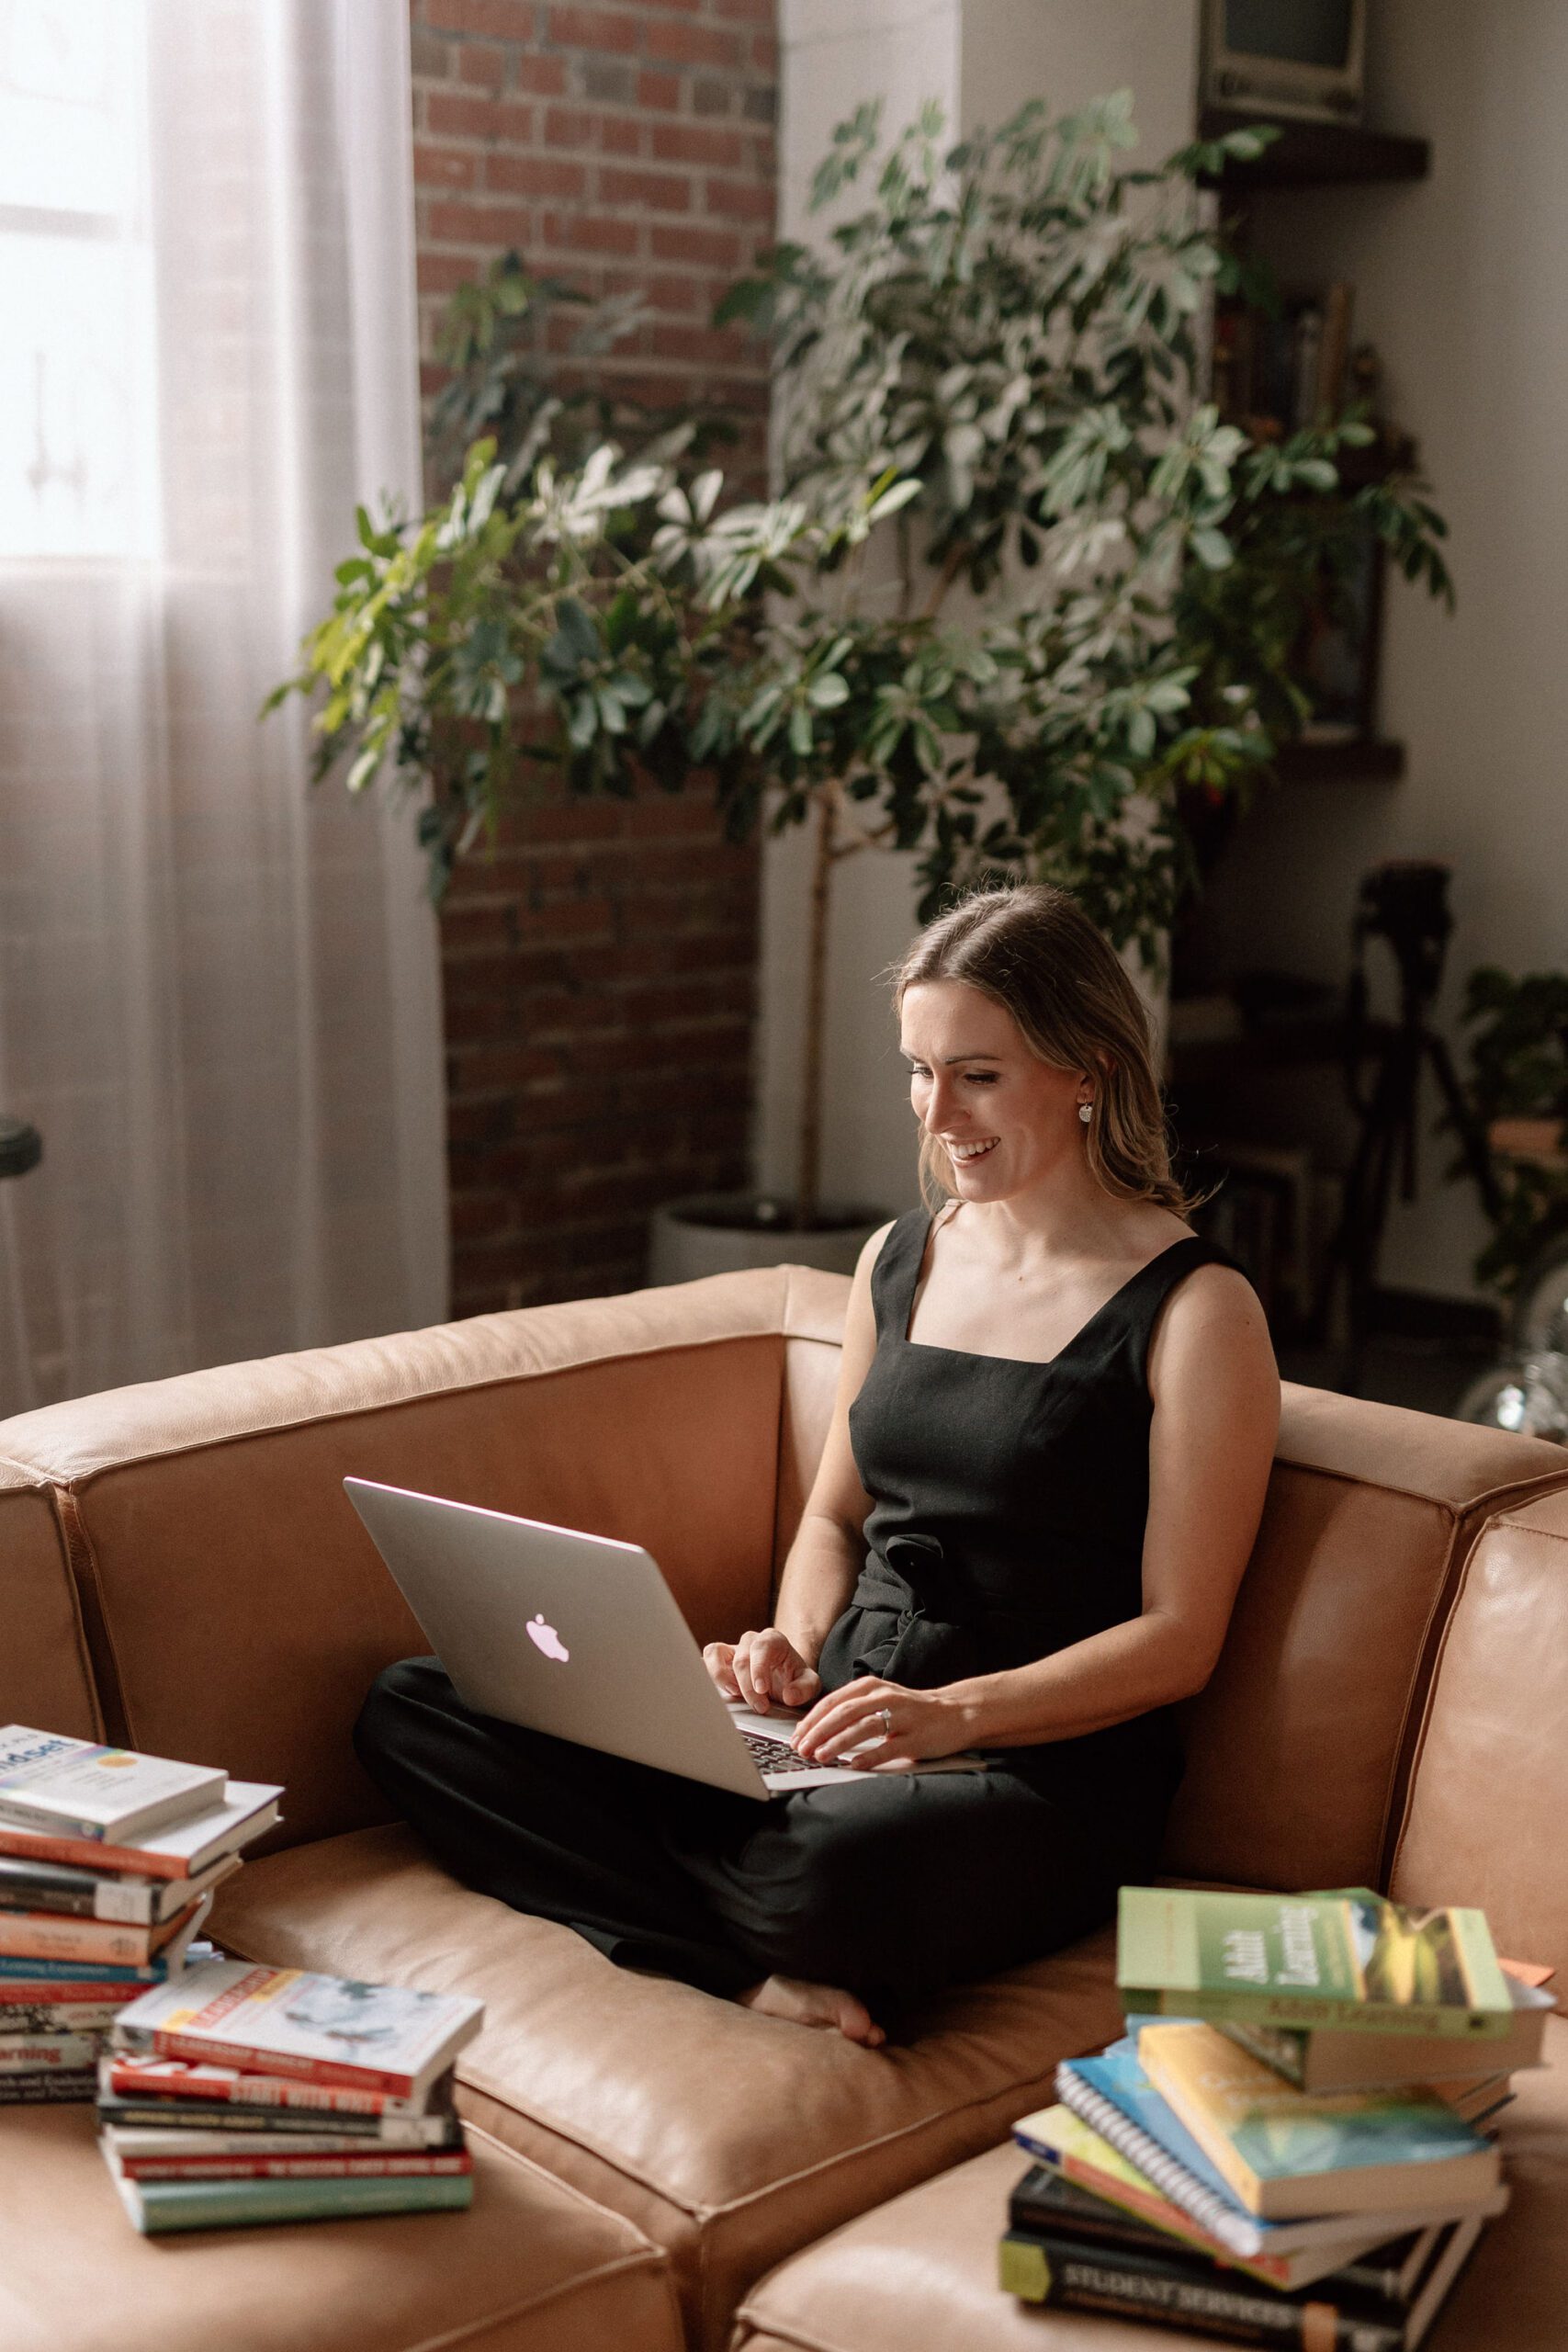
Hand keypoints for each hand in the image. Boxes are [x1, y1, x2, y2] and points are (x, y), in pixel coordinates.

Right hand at [703, 1628, 820, 1714]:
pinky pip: (708, 1656)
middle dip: (748, 1687)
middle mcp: (752, 1641)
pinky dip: (711, 1672)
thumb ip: (805, 1688)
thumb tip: (789, 1696)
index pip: (762, 1648)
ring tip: (736, 1695)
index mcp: (773, 1640)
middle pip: (741, 1659)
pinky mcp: (721, 1658)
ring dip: (723, 1677)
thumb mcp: (810, 1684)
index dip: (759, 1669)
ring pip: (717, 1653)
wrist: (785, 1681)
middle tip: (760, 1707)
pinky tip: (724, 1689)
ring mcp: (734, 1648)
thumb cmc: (795, 1680)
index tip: (762, 1690)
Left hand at [791, 1676, 968, 1769]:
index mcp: (871, 1686)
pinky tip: (853, 1764)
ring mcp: (901, 1716)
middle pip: (844, 1712)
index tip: (796, 1736)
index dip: (812, 1719)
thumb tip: (816, 1728)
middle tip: (801, 1748)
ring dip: (838, 1742)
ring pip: (863, 1727)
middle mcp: (885, 1697)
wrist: (955, 1712)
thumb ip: (853, 1708)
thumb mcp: (880, 1699)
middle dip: (818, 1731)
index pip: (833, 1701)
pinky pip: (888, 1747)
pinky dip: (869, 1755)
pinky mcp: (915, 1737)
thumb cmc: (911, 1710)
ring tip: (820, 1756)